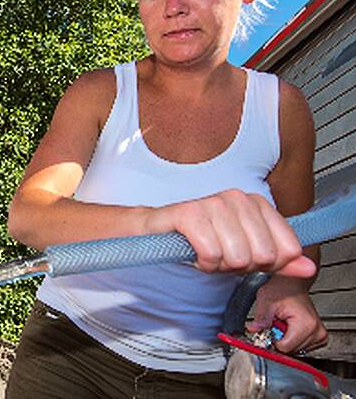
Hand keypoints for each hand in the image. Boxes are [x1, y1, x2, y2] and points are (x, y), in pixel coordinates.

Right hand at [145, 189, 315, 276]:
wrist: (158, 232)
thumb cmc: (204, 239)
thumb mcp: (248, 253)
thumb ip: (280, 261)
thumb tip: (308, 268)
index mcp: (257, 203)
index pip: (287, 248)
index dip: (268, 264)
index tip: (248, 258)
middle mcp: (236, 198)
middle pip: (263, 255)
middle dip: (241, 266)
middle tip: (223, 256)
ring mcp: (212, 203)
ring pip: (237, 256)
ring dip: (220, 265)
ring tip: (208, 254)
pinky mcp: (189, 213)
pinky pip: (211, 254)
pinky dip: (203, 263)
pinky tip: (195, 253)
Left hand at [247, 275, 326, 353]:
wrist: (291, 284)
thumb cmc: (281, 289)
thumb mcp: (266, 301)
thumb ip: (260, 318)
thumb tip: (253, 329)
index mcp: (306, 325)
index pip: (285, 348)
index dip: (273, 340)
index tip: (270, 328)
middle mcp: (317, 332)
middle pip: (291, 350)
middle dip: (279, 339)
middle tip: (277, 322)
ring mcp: (320, 335)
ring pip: (296, 350)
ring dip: (286, 339)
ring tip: (284, 322)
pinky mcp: (320, 337)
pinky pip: (303, 347)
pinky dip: (294, 339)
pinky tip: (290, 326)